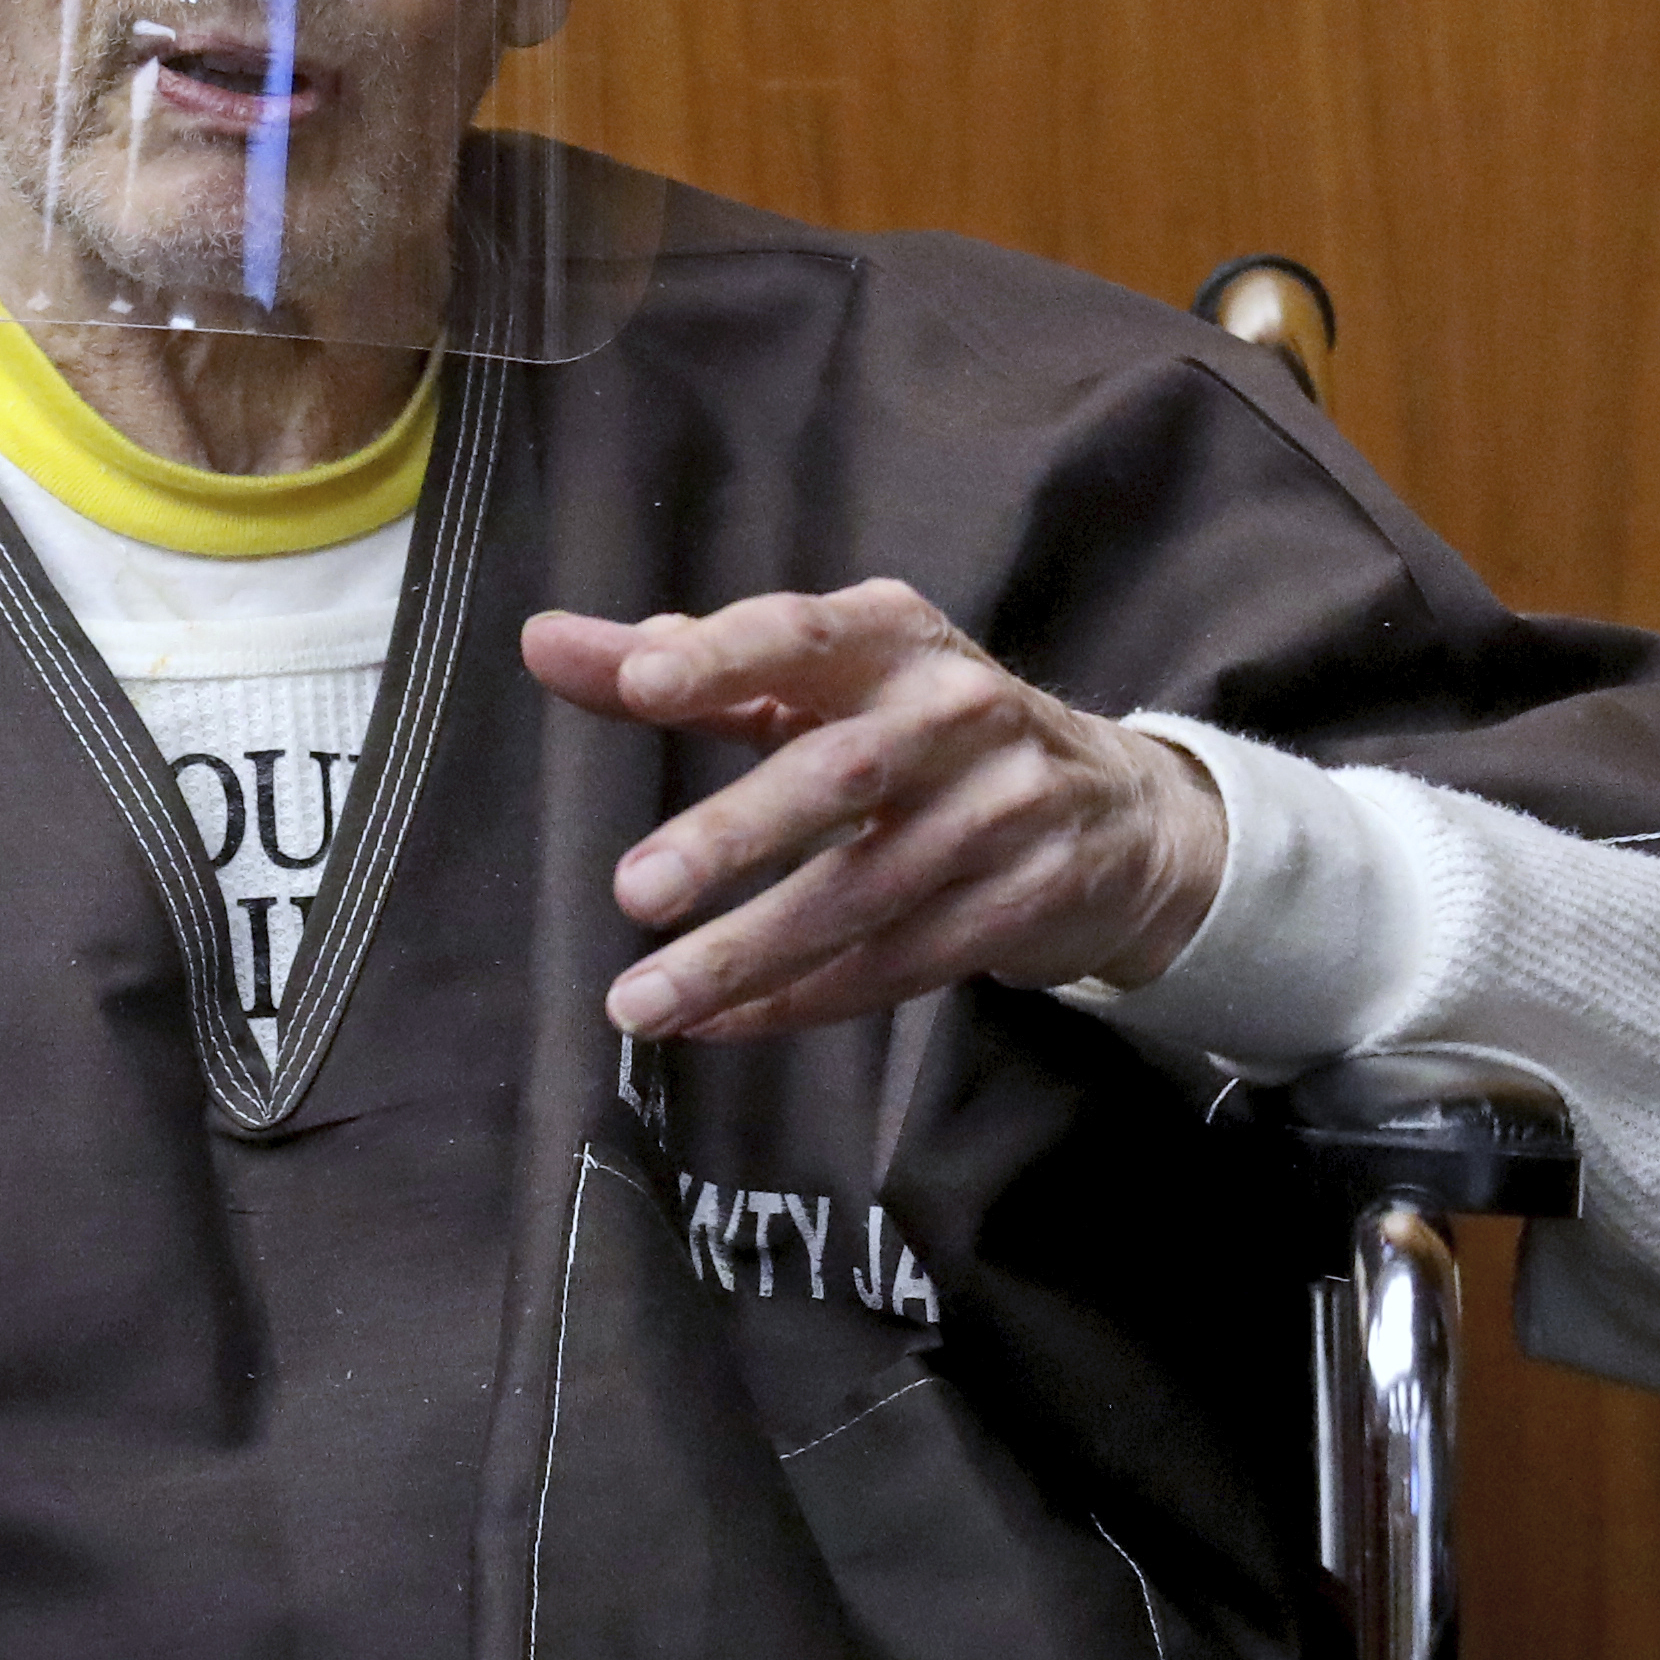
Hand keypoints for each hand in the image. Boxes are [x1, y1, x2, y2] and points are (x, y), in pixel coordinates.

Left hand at [524, 582, 1225, 1043]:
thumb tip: (543, 641)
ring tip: (644, 1002)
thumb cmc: (922, 731)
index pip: (801, 635)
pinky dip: (804, 999)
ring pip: (865, 893)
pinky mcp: (1024, 902)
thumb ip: (686, 664)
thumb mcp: (818, 681)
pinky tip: (721, 1024)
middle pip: (839, 774)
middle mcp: (955, 714)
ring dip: (750, 953)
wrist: (1116, 813)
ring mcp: (1002, 812)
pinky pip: (900, 963)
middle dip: (735, 834)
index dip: (721, 656)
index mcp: (892, 639)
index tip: (636, 685)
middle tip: (636, 889)